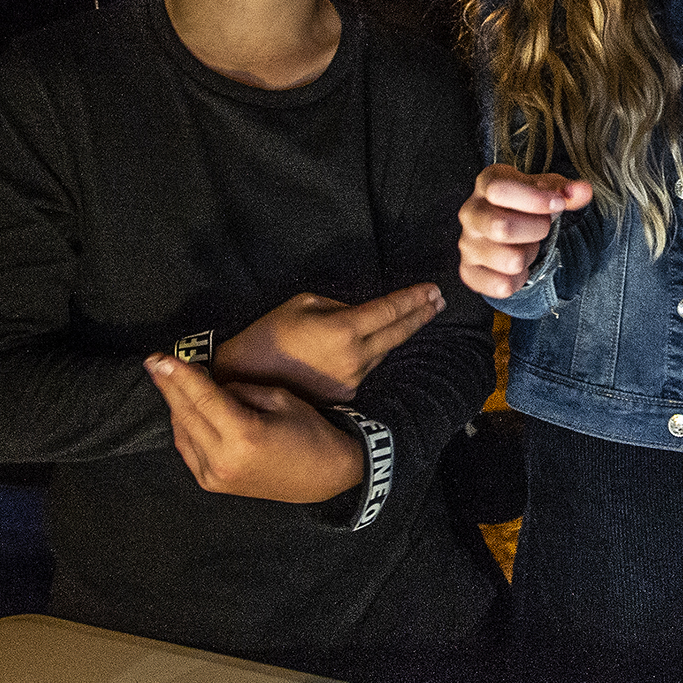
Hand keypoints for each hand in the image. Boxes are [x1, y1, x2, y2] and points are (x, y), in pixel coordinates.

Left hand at [143, 356, 365, 503]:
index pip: (202, 397)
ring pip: (181, 431)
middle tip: (154, 361)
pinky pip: (187, 449)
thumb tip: (211, 384)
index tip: (159, 357)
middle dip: (168, 385)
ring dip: (175, 404)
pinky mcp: (212, 483)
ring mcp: (215, 475)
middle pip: (185, 413)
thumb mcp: (279, 399)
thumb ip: (239, 390)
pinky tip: (184, 409)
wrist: (322, 477)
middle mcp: (223, 459)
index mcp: (244, 435)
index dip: (179, 374)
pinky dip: (184, 426)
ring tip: (171, 380)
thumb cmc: (309, 433)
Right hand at [210, 284, 442, 402]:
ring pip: (384, 351)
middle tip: (438, 301)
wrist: (244, 379)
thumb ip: (339, 306)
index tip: (433, 289)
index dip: (414, 299)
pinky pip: (366, 368)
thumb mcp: (302, 304)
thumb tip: (359, 313)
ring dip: (399, 333)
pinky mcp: (345, 394)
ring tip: (416, 316)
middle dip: (420, 314)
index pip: (390, 311)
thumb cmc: (269, 335)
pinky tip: (374, 343)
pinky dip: (372, 353)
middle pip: (398, 333)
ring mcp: (352, 379)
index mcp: (344, 330)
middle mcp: (355, 357)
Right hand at [458, 166, 593, 300]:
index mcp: (486, 184)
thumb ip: (566, 191)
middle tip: (542, 228)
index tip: (557, 205)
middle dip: (535, 230)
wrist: (505, 231)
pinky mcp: (469, 272)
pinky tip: (519, 268)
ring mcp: (467, 244)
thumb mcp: (547, 190)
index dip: (535, 200)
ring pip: (509, 260)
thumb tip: (582, 191)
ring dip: (528, 256)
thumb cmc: (525, 205)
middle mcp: (470, 213)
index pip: (500, 190)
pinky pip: (501, 286)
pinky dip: (520, 280)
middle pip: (502, 227)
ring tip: (526, 246)